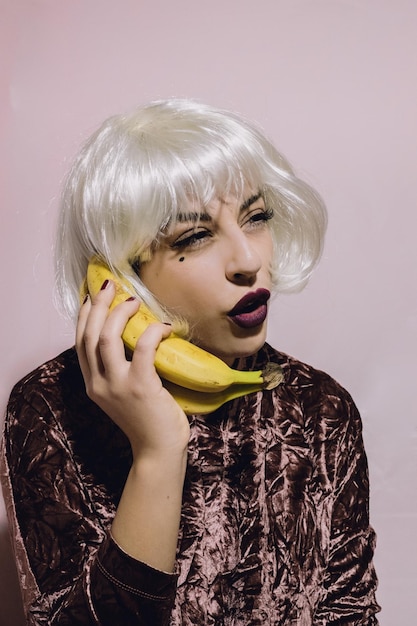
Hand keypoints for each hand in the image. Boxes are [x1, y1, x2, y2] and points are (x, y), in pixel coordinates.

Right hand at [76, 280, 189, 459]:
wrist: (157, 451)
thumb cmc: (147, 420)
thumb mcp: (121, 395)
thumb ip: (118, 371)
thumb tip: (131, 337)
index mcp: (93, 384)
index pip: (80, 343)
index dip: (85, 316)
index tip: (93, 297)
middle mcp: (99, 384)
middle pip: (89, 335)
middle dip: (98, 305)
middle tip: (111, 286)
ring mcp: (117, 386)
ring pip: (107, 338)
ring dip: (119, 314)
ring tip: (133, 300)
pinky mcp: (141, 387)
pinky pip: (143, 348)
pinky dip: (152, 332)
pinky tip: (164, 326)